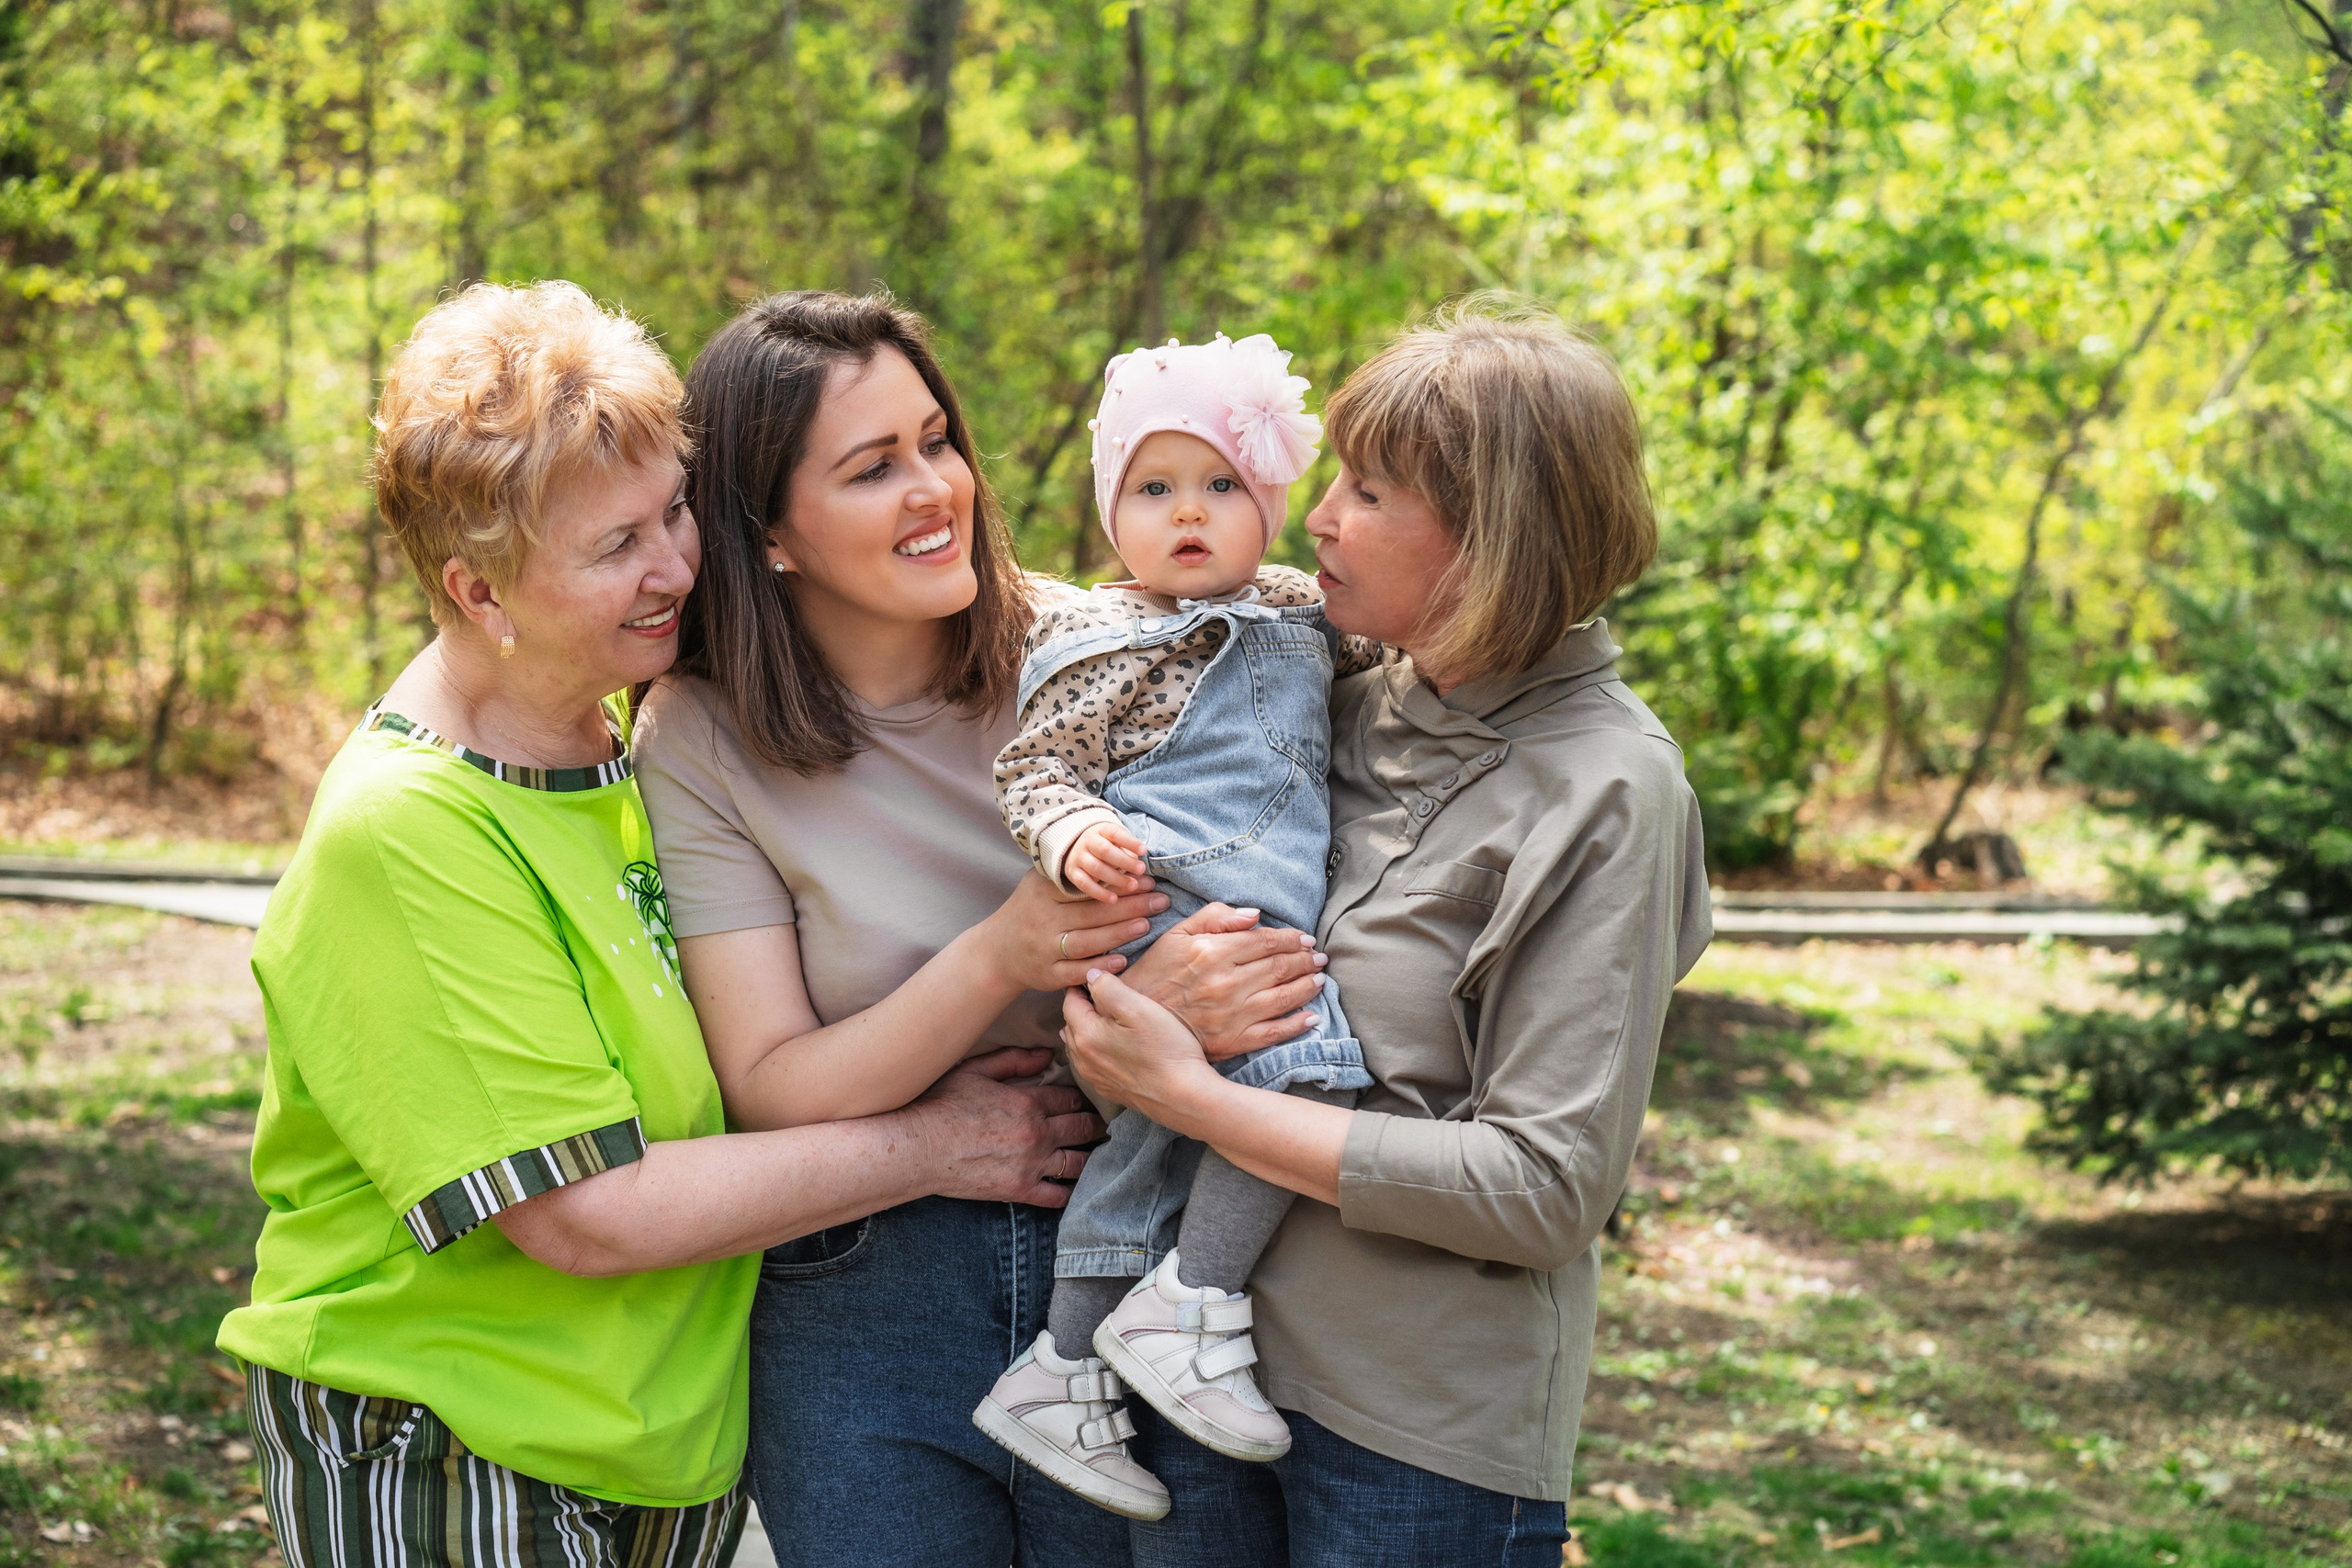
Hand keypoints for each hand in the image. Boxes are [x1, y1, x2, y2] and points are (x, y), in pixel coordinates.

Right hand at [909, 1047, 1105, 1208]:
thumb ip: (1013, 1060)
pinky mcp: (1019, 1191)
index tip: (1087, 1100)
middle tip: (1102, 1125)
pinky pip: (1057, 1196)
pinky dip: (1071, 1192)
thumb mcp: (975, 1070)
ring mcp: (1030, 1165)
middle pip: (1082, 1128)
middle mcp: (1037, 1133)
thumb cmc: (940, 1105)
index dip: (1082, 1098)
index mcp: (1028, 1101)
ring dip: (1090, 1156)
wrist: (918, 1148)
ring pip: (1077, 1162)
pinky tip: (1076, 1187)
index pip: (1070, 1098)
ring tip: (1096, 1153)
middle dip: (1094, 1124)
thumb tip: (1047, 1054)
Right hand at [982, 870, 1166, 993]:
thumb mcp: (1038, 884)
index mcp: (1042, 893)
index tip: (1145, 878)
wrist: (997, 952)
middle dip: (1129, 906)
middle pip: (1090, 912)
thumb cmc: (1029, 911)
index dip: (1117, 882)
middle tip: (1159, 900)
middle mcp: (1043, 920)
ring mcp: (1044, 949)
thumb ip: (1068, 873)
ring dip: (1118, 933)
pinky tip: (1122, 960)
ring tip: (1146, 924)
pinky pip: (1076, 971)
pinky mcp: (1048, 975)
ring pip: (1085, 941)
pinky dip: (1099, 966)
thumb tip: (1115, 856)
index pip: (1084, 886)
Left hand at [1062, 970, 1222, 1125]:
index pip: (1069, 1003)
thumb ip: (1108, 988)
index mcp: (1086, 1035)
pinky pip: (1091, 1065)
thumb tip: (1089, 975)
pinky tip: (1110, 1048)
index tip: (1093, 976)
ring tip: (1102, 1018)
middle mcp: (1084, 1060)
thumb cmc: (1165, 1049)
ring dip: (1086, 1030)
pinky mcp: (1109, 1091)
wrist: (1184, 1096)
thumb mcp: (1138, 1008)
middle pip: (1071, 1025)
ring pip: (1079, 1047)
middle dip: (1081, 1008)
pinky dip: (1095, 1051)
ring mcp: (1096, 1078)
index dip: (1079, 987)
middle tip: (1098, 994)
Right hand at [1066, 821, 1151, 900]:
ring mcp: (1079, 857)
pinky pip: (1084, 883)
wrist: (1075, 847)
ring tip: (1133, 886)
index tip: (1144, 850)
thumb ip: (1127, 849)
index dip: (1130, 842)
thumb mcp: (1115, 841)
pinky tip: (1113, 899)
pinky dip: (1099, 892)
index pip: (1115, 833)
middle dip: (1124, 861)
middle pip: (1105, 850)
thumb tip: (1142, 865)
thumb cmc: (1106, 845)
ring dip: (1116, 878)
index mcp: (1101, 830)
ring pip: (1096, 868)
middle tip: (1141, 870)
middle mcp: (1088, 841)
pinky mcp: (1073, 873)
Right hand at [1124, 903, 1327, 1060]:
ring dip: (1307, 986)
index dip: (1290, 938)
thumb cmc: (1153, 974)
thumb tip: (1253, 915)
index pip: (1264, 941)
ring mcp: (1232, 1014)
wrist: (1131, 1022)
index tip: (1303, 939)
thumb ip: (1214, 918)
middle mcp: (1227, 982)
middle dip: (1304, 960)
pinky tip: (1311, 1017)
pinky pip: (1273, 1032)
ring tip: (1319, 979)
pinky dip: (1296, 1024)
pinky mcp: (1232, 1041)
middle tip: (1318, 957)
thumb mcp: (1175, 935)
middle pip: (1279, 967)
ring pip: (1282, 997)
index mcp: (1213, 952)